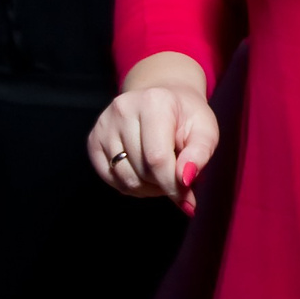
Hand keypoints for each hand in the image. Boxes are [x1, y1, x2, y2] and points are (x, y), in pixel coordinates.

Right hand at [89, 82, 216, 210]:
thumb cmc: (187, 117)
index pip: (157, 158)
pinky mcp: (93, 139)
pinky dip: (131, 185)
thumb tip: (185, 179)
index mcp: (153, 102)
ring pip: (125, 179)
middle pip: (141, 171)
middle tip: (178, 177)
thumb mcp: (206, 131)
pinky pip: (111, 178)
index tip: (186, 199)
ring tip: (163, 174)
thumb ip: (199, 155)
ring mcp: (104, 125)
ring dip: (148, 188)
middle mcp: (123, 110)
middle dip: (163, 185)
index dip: (172, 185)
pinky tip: (145, 173)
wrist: (164, 98)